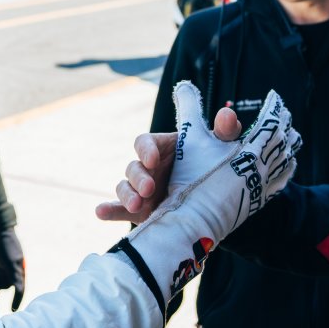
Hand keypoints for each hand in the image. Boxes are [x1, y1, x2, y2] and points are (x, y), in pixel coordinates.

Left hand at [0, 229, 25, 309]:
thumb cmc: (6, 245)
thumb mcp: (11, 262)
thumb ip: (15, 276)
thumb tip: (20, 290)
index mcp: (19, 270)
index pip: (19, 289)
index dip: (16, 300)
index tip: (13, 310)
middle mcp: (14, 270)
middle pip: (7, 286)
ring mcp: (6, 267)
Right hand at [97, 103, 242, 222]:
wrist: (216, 206)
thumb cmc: (215, 168)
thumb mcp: (222, 149)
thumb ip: (225, 131)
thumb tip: (228, 115)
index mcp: (165, 149)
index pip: (145, 142)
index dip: (146, 149)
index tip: (153, 159)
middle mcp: (150, 168)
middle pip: (133, 166)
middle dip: (138, 177)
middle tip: (149, 189)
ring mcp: (143, 190)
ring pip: (125, 187)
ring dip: (126, 195)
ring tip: (136, 206)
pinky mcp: (141, 212)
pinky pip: (119, 210)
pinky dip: (109, 210)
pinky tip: (100, 211)